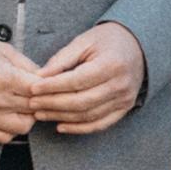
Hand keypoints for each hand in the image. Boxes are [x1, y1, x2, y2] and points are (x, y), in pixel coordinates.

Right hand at [0, 32, 41, 142]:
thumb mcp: (3, 49)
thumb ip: (27, 65)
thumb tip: (47, 78)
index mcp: (4, 78)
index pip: (39, 90)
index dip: (47, 87)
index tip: (47, 83)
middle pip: (34, 109)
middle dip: (40, 101)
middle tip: (36, 94)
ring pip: (22, 128)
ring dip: (28, 117)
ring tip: (23, 105)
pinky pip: (2, 137)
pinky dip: (11, 130)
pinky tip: (10, 116)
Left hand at [24, 22, 148, 135]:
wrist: (138, 46)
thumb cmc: (108, 40)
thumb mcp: (84, 41)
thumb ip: (62, 59)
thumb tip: (40, 76)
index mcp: (111, 64)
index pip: (76, 81)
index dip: (52, 87)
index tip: (33, 89)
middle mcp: (120, 84)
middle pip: (81, 102)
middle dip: (53, 104)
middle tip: (32, 103)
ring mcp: (124, 99)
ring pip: (88, 115)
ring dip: (61, 117)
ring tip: (41, 113)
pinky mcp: (124, 108)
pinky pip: (100, 124)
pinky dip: (79, 128)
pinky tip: (61, 126)